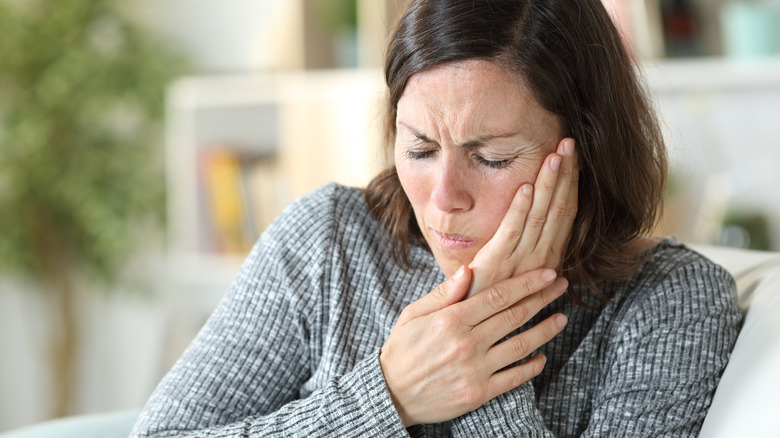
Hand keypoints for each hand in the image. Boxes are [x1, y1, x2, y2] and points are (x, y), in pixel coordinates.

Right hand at [379, 266, 567, 426]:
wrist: (392, 394)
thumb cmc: (402, 349)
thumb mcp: (414, 314)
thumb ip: (443, 293)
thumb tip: (469, 270)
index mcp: (451, 320)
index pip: (498, 296)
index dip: (527, 283)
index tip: (547, 273)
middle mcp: (467, 343)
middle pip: (515, 316)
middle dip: (542, 298)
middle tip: (562, 286)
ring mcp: (475, 369)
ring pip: (520, 345)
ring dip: (545, 330)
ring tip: (561, 318)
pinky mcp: (479, 392)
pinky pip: (514, 378)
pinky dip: (532, 367)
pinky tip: (542, 357)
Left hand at [467, 138, 578, 296]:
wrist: (474, 325)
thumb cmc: (493, 296)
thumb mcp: (519, 274)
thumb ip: (532, 255)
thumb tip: (552, 252)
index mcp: (548, 257)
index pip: (565, 213)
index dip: (571, 183)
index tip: (575, 157)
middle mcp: (541, 257)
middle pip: (558, 208)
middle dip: (565, 174)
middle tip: (570, 143)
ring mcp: (520, 260)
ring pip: (539, 215)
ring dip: (548, 184)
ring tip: (555, 155)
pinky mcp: (497, 262)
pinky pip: (512, 230)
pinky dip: (519, 208)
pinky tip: (525, 186)